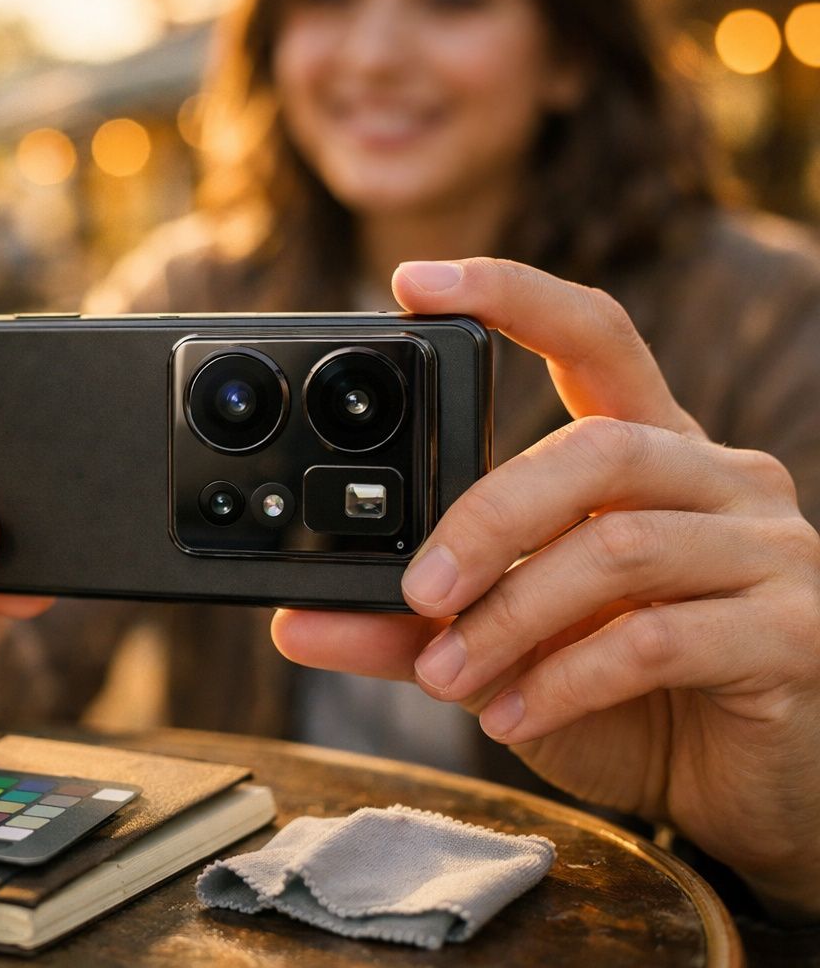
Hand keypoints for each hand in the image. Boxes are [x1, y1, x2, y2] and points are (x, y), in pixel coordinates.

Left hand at [273, 258, 819, 921]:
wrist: (740, 788)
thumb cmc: (631, 698)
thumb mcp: (507, 652)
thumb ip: (411, 629)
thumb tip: (298, 622)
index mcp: (651, 455)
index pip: (593, 336)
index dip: (512, 294)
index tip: (413, 281)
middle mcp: (720, 479)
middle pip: (596, 448)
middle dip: (486, 519)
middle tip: (415, 590)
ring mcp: (769, 550)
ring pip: (620, 548)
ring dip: (511, 618)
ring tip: (446, 675)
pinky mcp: (792, 633)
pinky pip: (660, 640)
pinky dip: (564, 679)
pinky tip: (511, 713)